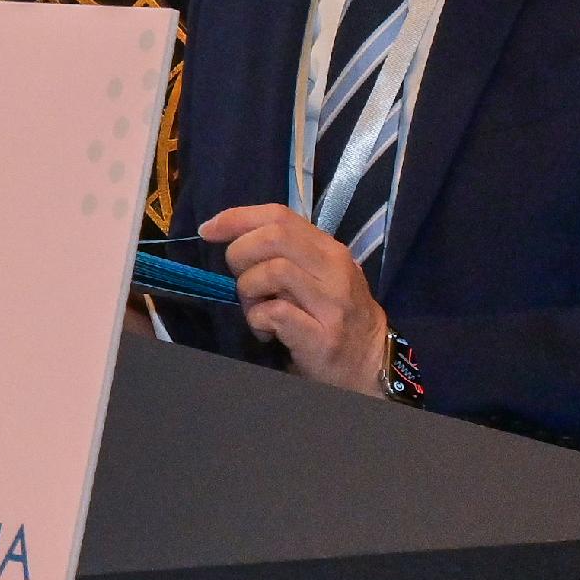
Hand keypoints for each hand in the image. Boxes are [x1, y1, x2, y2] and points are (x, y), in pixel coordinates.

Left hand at [201, 203, 390, 394]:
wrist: (371, 364)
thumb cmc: (335, 315)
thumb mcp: (317, 275)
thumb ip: (286, 253)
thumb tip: (230, 234)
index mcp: (329, 249)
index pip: (279, 215)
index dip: (237, 218)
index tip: (208, 230)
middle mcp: (334, 270)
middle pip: (273, 237)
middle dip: (240, 254)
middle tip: (241, 280)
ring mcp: (332, 303)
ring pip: (272, 271)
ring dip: (248, 291)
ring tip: (255, 309)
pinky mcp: (324, 337)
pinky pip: (276, 313)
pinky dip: (258, 319)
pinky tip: (265, 330)